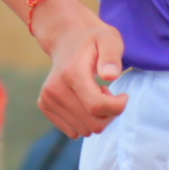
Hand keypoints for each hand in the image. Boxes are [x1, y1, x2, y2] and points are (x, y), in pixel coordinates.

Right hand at [34, 0, 127, 136]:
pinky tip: (84, 100)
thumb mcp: (109, 39)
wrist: (67, 38)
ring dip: (96, 117)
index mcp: (72, 73)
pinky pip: (73, 131)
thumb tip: (109, 76)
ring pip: (84, 130)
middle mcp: (55, 89)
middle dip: (108, 114)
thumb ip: (112, 56)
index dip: (118, 106)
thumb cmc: (93, 40)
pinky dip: (84, 121)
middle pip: (93, 124)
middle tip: (108, 93)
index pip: (97, 106)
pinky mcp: (45, 105)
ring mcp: (47, 99)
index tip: (123, 95)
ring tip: (95, 94)